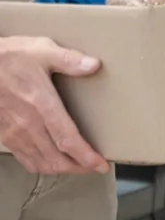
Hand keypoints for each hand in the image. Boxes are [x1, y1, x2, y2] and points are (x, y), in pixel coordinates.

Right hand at [0, 37, 105, 174]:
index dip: (86, 157)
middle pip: (56, 159)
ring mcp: (14, 132)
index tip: (101, 165)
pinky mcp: (5, 134)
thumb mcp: (42, 50)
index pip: (68, 140)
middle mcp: (29, 124)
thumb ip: (69, 60)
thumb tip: (93, 65)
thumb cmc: (8, 57)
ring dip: (60, 169)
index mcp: (42, 105)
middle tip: (93, 167)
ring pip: (40, 163)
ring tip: (76, 166)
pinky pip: (24, 158)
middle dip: (78, 168)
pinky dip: (40, 165)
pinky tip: (48, 161)